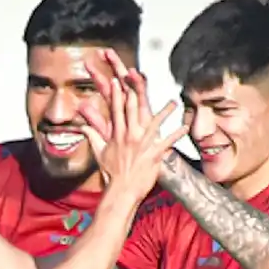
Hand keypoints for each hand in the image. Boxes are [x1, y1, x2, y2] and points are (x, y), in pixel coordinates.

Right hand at [78, 49, 188, 201]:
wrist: (122, 191)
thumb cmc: (111, 173)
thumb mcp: (99, 153)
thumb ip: (93, 136)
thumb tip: (83, 126)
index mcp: (117, 135)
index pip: (116, 110)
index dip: (117, 93)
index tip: (117, 80)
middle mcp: (130, 136)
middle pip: (133, 109)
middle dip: (136, 91)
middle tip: (140, 78)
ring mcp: (143, 145)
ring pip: (156, 123)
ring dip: (166, 111)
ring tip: (174, 102)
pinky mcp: (154, 155)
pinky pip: (168, 142)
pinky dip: (177, 134)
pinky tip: (185, 127)